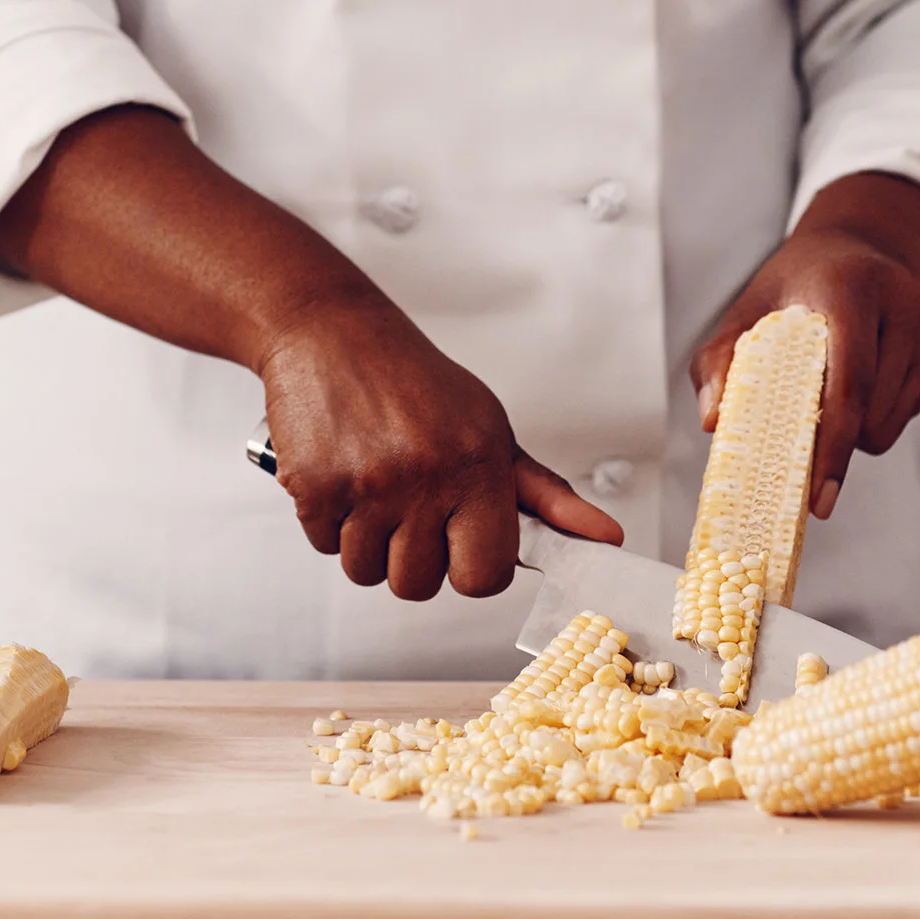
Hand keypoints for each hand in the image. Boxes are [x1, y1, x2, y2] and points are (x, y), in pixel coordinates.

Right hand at [259, 298, 623, 600]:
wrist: (334, 332)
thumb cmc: (418, 384)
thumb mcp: (492, 432)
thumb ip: (546, 496)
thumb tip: (606, 537)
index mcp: (478, 466)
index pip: (486, 575)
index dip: (473, 568)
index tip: (463, 543)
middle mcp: (424, 479)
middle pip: (419, 586)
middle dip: (414, 559)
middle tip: (412, 508)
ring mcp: (366, 486)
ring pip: (367, 573)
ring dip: (368, 543)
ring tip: (376, 488)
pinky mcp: (313, 486)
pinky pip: (324, 547)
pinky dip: (329, 523)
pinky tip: (344, 476)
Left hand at [689, 172, 919, 520]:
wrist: (855, 248)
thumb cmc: (796, 287)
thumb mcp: (748, 310)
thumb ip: (719, 361)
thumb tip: (713, 421)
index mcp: (851, 286)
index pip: (849, 383)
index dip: (833, 448)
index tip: (818, 498)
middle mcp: (905, 299)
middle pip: (875, 413)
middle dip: (839, 441)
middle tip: (806, 427)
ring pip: (896, 420)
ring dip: (861, 428)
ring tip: (835, 392)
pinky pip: (914, 409)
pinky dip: (884, 411)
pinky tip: (866, 378)